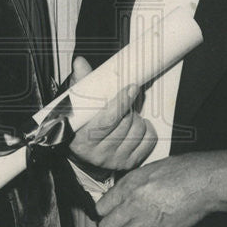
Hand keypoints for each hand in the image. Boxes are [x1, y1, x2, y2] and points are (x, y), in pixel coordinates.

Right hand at [68, 56, 156, 175]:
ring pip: (139, 130)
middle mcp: (99, 154)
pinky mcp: (130, 163)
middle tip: (124, 102)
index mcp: (82, 139)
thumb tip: (80, 63)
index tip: (131, 87)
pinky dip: (146, 129)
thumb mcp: (77, 105)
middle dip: (128, 108)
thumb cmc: (82, 126)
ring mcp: (116, 160)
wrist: (86, 154)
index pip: (108, 120)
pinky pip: (149, 140)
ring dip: (136, 117)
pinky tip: (135, 126)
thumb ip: (81, 83)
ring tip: (127, 115)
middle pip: (126, 123)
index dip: (122, 102)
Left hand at [96, 150, 226, 226]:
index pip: (100, 208)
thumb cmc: (181, 171)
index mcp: (128, 185)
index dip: (103, 216)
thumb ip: (132, 185)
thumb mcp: (148, 170)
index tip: (108, 219)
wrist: (202, 180)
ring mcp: (145, 218)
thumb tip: (122, 196)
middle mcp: (132, 202)